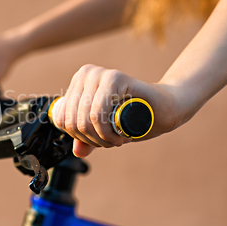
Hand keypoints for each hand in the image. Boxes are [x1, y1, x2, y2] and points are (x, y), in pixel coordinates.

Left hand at [53, 64, 182, 156]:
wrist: (164, 109)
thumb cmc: (133, 117)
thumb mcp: (103, 130)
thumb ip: (87, 139)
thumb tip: (76, 151)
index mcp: (77, 82)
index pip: (62, 118)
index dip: (78, 137)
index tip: (96, 141)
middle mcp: (85, 74)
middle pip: (73, 120)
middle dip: (91, 140)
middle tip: (109, 143)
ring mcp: (99, 74)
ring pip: (85, 119)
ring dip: (101, 139)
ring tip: (115, 140)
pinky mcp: (114, 78)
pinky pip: (98, 114)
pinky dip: (107, 133)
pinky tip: (120, 136)